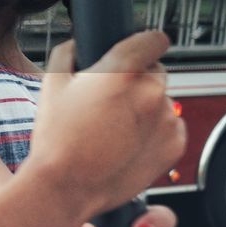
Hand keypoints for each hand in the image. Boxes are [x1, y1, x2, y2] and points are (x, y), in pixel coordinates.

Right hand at [29, 32, 186, 219]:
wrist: (66, 187)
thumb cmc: (56, 138)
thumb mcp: (51, 83)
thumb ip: (68, 52)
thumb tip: (79, 45)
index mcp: (123, 71)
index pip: (154, 39)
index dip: (144, 44)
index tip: (138, 51)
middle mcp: (151, 92)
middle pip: (155, 72)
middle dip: (137, 80)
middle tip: (109, 101)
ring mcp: (166, 120)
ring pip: (161, 101)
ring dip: (144, 107)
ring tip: (114, 128)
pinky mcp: (174, 146)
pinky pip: (170, 127)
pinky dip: (154, 132)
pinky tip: (126, 143)